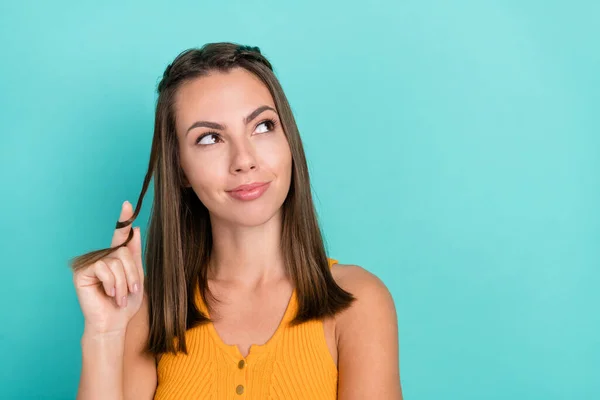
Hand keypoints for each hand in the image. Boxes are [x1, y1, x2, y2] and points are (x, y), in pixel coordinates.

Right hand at [73, 201, 144, 334]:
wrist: (115, 321)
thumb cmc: (125, 303)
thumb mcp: (137, 276)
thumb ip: (135, 254)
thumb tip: (135, 229)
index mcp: (116, 257)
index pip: (121, 235)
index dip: (124, 219)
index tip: (127, 204)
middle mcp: (103, 257)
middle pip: (124, 252)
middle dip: (132, 274)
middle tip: (130, 291)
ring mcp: (91, 263)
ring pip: (116, 261)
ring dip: (124, 282)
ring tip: (119, 296)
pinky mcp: (82, 271)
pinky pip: (104, 268)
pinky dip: (112, 283)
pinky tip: (108, 294)